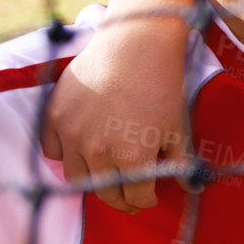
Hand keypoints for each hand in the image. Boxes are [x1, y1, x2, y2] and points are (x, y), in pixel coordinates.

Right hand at [42, 14, 189, 212]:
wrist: (135, 44)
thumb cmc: (162, 85)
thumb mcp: (179, 127)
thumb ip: (181, 163)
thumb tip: (192, 188)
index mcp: (132, 158)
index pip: (137, 197)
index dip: (146, 200)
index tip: (149, 196)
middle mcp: (98, 152)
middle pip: (106, 193)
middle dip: (121, 199)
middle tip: (128, 196)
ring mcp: (72, 134)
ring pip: (76, 178)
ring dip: (92, 182)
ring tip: (105, 177)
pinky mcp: (54, 116)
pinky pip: (51, 150)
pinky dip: (63, 155)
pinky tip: (79, 151)